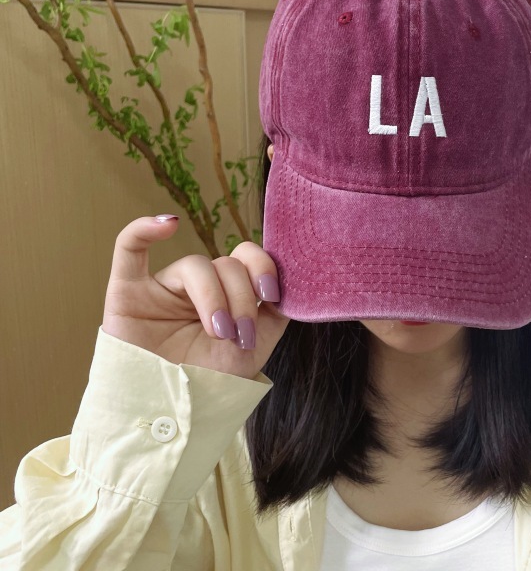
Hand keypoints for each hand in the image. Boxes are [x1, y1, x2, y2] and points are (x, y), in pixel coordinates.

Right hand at [102, 215, 288, 378]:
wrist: (170, 420)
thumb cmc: (209, 384)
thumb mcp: (254, 348)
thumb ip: (273, 312)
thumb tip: (290, 280)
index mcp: (226, 294)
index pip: (247, 259)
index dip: (262, 267)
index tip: (270, 294)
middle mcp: (196, 287)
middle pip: (225, 265)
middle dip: (239, 297)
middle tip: (239, 332)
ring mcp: (162, 288)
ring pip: (194, 265)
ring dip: (213, 296)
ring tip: (218, 331)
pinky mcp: (127, 293)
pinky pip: (128, 248)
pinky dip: (143, 229)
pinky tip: (167, 224)